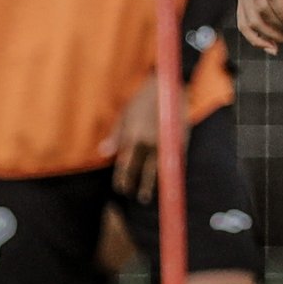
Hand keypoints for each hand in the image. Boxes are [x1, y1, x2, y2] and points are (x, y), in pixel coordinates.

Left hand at [111, 73, 187, 202]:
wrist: (167, 87)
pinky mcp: (179, 140)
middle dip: (137, 185)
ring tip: (148, 196)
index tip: (120, 188)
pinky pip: (173, 162)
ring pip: (158, 170)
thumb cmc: (142, 100)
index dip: (123, 178)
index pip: (126, 164)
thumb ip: (115, 135)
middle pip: (142, 171)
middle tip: (135, 196)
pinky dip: (168, 172)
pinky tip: (166, 180)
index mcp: (133, 136)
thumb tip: (103, 152)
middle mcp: (148, 141)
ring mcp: (165, 142)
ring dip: (152, 184)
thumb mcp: (124, 114)